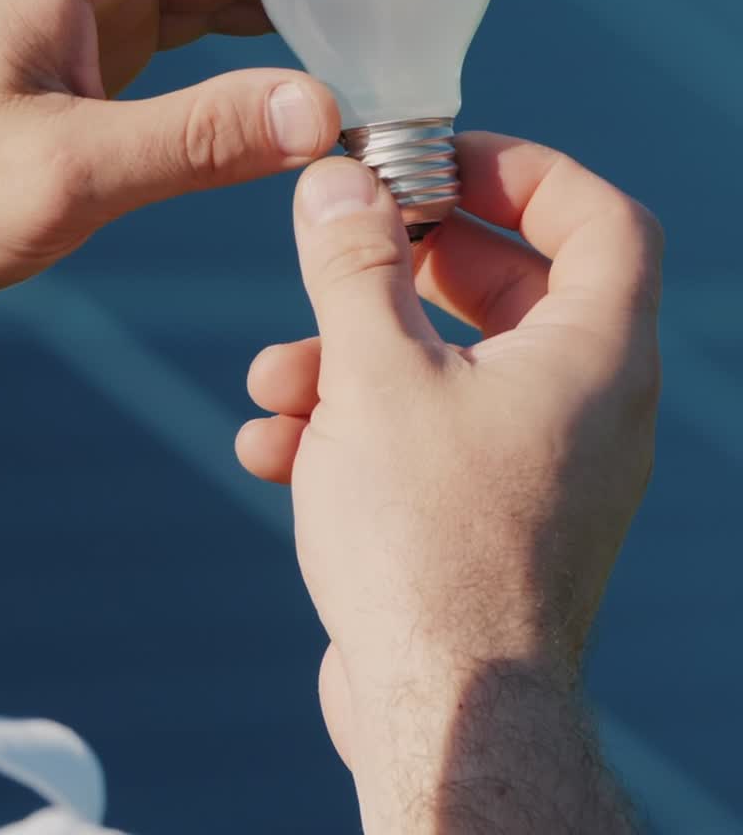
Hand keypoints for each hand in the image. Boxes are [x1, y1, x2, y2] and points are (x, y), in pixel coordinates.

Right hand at [235, 134, 660, 824]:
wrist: (442, 710)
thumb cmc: (428, 541)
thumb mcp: (374, 374)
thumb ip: (354, 263)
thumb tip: (336, 181)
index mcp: (592, 355)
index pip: (598, 217)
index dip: (520, 170)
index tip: (434, 160)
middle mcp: (580, 405)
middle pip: (510, 285)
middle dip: (407, 264)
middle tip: (345, 246)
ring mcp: (533, 463)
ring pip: (447, 365)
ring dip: (352, 353)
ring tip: (275, 378)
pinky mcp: (481, 512)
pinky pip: (422, 434)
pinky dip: (352, 423)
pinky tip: (274, 448)